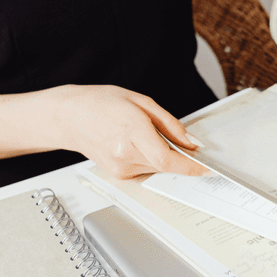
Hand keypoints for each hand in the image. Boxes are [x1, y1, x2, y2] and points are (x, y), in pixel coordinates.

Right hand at [50, 85, 207, 179]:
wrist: (70, 117)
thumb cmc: (100, 103)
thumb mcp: (141, 102)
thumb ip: (170, 124)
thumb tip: (192, 142)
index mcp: (131, 131)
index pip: (167, 159)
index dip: (191, 166)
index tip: (207, 167)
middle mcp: (124, 155)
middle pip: (166, 164)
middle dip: (180, 156)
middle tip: (181, 142)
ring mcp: (120, 168)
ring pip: (157, 168)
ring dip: (163, 156)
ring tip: (144, 135)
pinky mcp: (118, 175)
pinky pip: (146, 170)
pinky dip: (151, 159)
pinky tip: (136, 144)